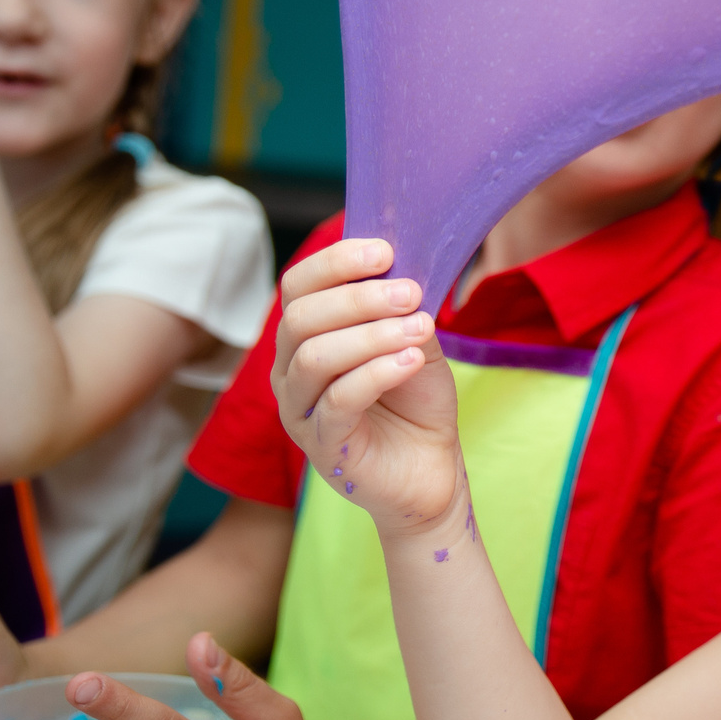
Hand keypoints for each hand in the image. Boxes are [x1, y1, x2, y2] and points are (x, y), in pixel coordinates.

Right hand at [273, 238, 464, 533]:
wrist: (431, 468)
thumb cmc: (416, 400)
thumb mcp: (414, 340)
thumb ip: (402, 308)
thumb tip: (403, 263)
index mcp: (304, 337)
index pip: (298, 286)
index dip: (335, 263)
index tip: (385, 251)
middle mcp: (289, 371)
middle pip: (301, 318)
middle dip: (359, 299)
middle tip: (411, 293)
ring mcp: (299, 410)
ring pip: (315, 357)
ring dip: (373, 335)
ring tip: (421, 328)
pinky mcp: (322, 444)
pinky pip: (338, 399)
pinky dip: (378, 372)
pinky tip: (412, 360)